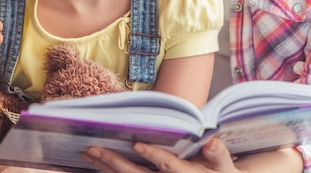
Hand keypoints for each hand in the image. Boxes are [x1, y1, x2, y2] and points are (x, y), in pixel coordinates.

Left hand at [83, 138, 237, 172]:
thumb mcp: (224, 166)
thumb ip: (218, 154)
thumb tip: (212, 142)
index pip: (167, 165)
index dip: (152, 154)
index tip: (136, 143)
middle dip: (114, 162)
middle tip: (93, 148)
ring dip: (106, 168)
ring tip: (87, 153)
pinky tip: (95, 165)